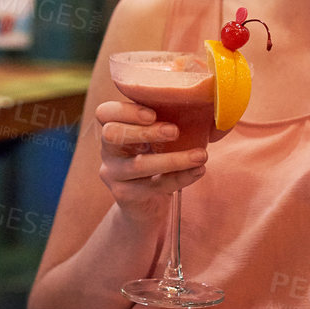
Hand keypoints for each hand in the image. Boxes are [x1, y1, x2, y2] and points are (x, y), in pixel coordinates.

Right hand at [95, 100, 205, 215]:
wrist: (147, 204)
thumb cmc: (156, 159)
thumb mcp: (157, 138)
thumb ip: (168, 119)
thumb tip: (204, 103)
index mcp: (113, 128)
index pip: (104, 113)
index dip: (125, 111)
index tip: (153, 113)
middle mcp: (108, 150)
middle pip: (111, 134)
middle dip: (144, 131)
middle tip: (175, 131)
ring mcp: (114, 174)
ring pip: (138, 165)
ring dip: (174, 159)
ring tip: (201, 155)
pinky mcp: (125, 196)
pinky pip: (155, 185)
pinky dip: (181, 177)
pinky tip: (199, 170)